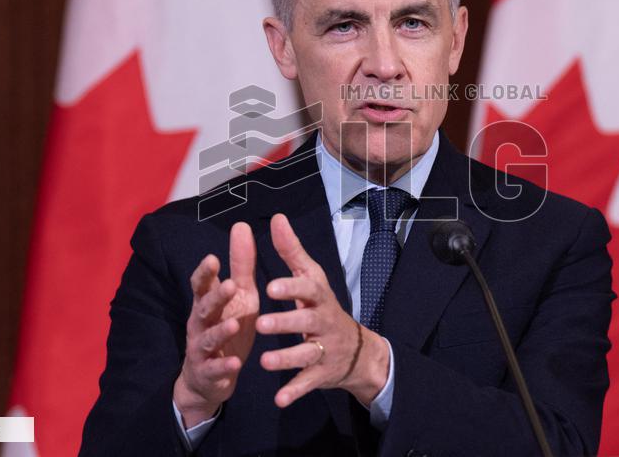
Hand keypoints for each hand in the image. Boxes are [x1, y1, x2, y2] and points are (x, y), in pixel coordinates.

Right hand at [173, 222, 258, 425]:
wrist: (210, 379)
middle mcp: (200, 324)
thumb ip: (240, 265)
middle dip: (215, 297)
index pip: (201, 285)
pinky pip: (215, 369)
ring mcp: (202, 350)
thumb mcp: (239, 295)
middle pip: (203, 309)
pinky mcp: (209, 373)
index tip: (213, 258)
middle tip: (229, 285)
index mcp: (206, 304)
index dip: (205, 272)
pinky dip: (224, 366)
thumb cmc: (227, 327)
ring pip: (207, 338)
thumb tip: (241, 225)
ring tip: (233, 324)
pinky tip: (235, 363)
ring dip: (220, 331)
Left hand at [256, 214, 390, 407]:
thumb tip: (277, 218)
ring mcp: (324, 349)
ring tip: (264, 362)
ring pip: (305, 355)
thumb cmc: (322, 306)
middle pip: (306, 322)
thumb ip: (291, 250)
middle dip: (285, 323)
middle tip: (260, 323)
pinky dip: (295, 392)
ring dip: (286, 359)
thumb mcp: (311, 277)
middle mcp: (324, 322)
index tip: (270, 286)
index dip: (290, 287)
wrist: (357, 349)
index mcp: (319, 297)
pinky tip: (279, 399)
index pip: (307, 289)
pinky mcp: (321, 373)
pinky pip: (308, 382)